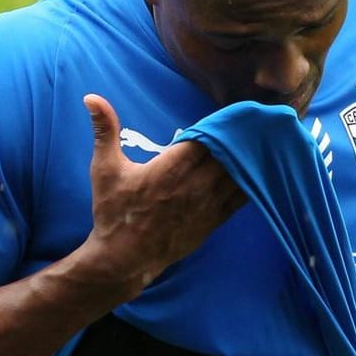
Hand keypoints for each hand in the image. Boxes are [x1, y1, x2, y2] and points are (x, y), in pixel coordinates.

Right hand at [79, 94, 246, 296]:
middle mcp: (194, 185)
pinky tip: (263, 170)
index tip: (232, 110)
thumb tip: (91, 97)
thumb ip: (104, 130)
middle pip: (229, 152)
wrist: (123, 259)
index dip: (221, 123)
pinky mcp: (213, 221)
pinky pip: (242, 197)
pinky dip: (253, 181)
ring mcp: (207, 204)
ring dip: (250, 156)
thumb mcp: (104, 169)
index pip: (207, 137)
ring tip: (264, 139)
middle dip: (240, 136)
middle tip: (256, 119)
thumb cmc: (113, 212)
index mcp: (170, 168)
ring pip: (240, 174)